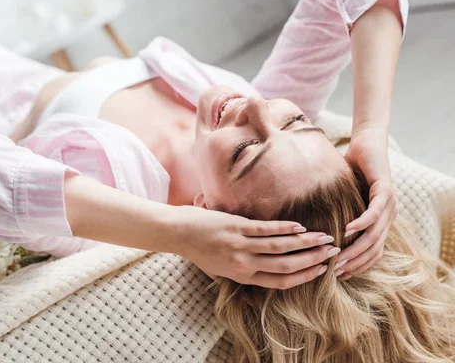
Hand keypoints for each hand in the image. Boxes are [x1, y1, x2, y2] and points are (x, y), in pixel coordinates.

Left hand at [171, 205, 338, 288]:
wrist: (177, 233)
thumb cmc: (197, 250)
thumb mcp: (217, 271)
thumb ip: (238, 275)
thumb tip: (254, 276)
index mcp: (242, 276)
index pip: (280, 281)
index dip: (304, 276)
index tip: (322, 270)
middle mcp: (244, 263)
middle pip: (286, 266)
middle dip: (312, 260)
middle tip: (332, 252)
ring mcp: (241, 245)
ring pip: (280, 248)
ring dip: (305, 244)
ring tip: (323, 238)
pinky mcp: (236, 228)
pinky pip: (266, 230)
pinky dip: (285, 229)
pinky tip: (300, 227)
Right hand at [338, 128, 397, 277]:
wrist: (367, 143)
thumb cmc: (354, 169)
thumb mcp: (345, 197)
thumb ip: (338, 212)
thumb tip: (316, 227)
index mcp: (381, 221)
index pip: (373, 252)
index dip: (358, 266)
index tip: (339, 274)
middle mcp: (389, 216)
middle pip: (374, 249)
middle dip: (354, 263)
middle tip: (334, 271)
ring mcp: (389, 205)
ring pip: (374, 235)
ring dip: (356, 248)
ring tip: (338, 257)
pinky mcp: (385, 191)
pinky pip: (373, 213)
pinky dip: (361, 223)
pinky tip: (347, 231)